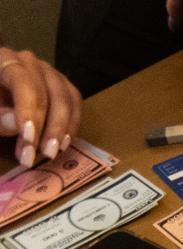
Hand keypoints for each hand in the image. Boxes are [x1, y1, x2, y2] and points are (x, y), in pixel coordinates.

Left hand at [0, 49, 80, 168]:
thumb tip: (16, 125)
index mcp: (3, 60)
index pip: (23, 81)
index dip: (29, 110)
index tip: (28, 139)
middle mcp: (29, 61)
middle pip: (49, 91)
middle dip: (47, 126)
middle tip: (40, 154)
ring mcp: (49, 73)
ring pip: (66, 98)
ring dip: (62, 128)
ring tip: (52, 152)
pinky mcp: (62, 86)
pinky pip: (75, 103)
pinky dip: (71, 125)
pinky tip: (63, 144)